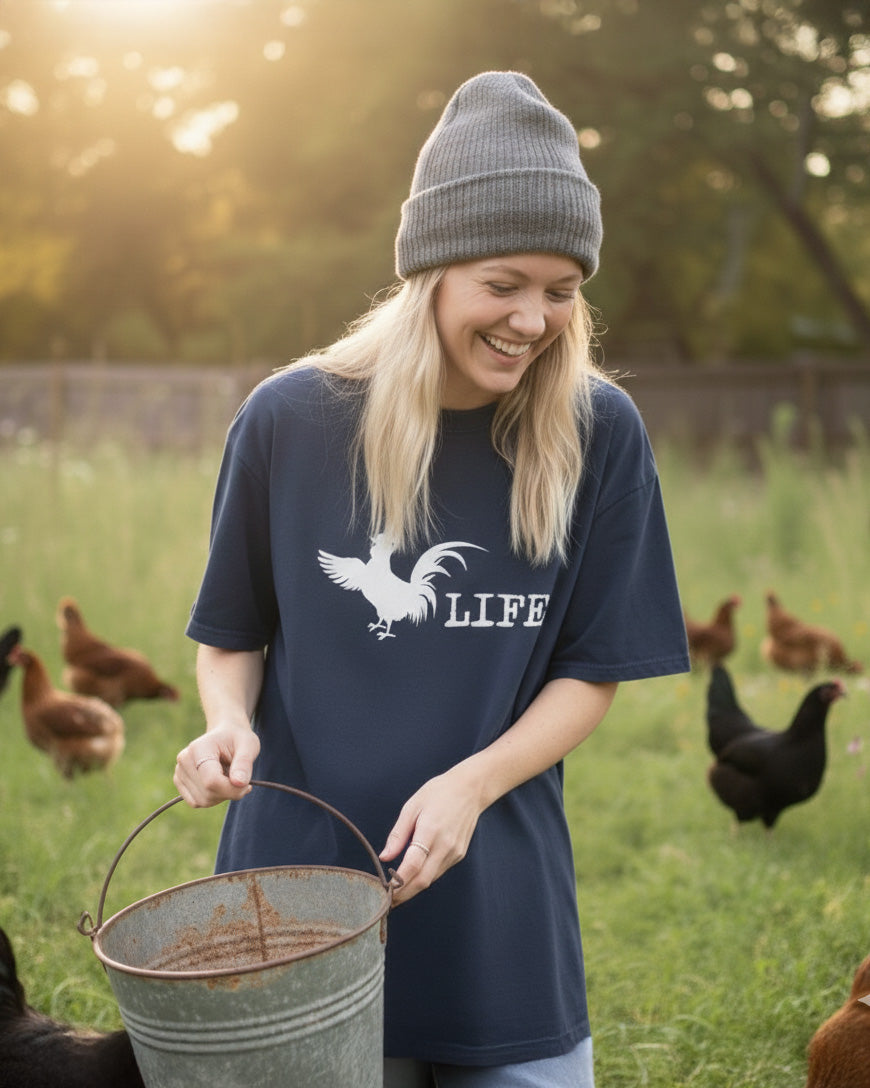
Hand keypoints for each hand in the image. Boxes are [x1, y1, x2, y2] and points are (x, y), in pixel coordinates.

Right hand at [174, 725, 259, 807]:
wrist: (225, 735)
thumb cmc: (237, 739)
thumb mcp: (248, 745)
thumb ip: (244, 763)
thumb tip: (239, 783)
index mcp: (199, 748)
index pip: (211, 780)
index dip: (231, 789)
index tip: (247, 785)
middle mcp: (184, 760)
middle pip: (207, 793)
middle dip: (229, 792)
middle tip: (240, 779)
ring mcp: (179, 771)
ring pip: (202, 801)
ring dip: (221, 796)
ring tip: (228, 778)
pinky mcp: (179, 781)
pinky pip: (196, 802)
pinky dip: (212, 798)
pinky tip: (220, 784)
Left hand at [379, 763, 486, 905]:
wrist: (470, 789)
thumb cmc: (438, 793)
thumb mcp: (412, 807)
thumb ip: (398, 834)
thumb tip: (385, 857)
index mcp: (430, 831)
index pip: (412, 865)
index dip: (398, 882)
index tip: (384, 891)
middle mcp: (445, 845)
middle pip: (423, 880)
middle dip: (404, 894)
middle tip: (388, 902)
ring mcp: (455, 852)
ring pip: (431, 878)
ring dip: (414, 888)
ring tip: (397, 891)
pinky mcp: (459, 854)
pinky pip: (439, 871)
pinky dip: (425, 877)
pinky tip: (414, 876)